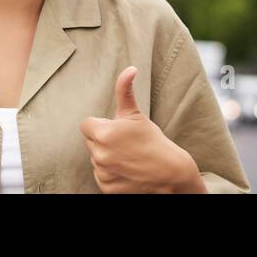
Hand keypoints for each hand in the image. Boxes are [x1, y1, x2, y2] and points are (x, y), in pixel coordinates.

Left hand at [79, 66, 205, 193]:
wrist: (170, 172)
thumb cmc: (153, 140)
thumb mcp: (136, 114)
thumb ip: (125, 90)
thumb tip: (130, 68)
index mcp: (103, 133)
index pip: (86, 125)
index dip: (101, 125)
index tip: (116, 129)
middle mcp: (99, 154)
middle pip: (91, 142)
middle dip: (103, 140)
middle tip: (125, 143)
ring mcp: (102, 172)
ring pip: (96, 159)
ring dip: (107, 156)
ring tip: (128, 157)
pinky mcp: (106, 187)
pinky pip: (101, 175)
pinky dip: (111, 173)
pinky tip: (127, 170)